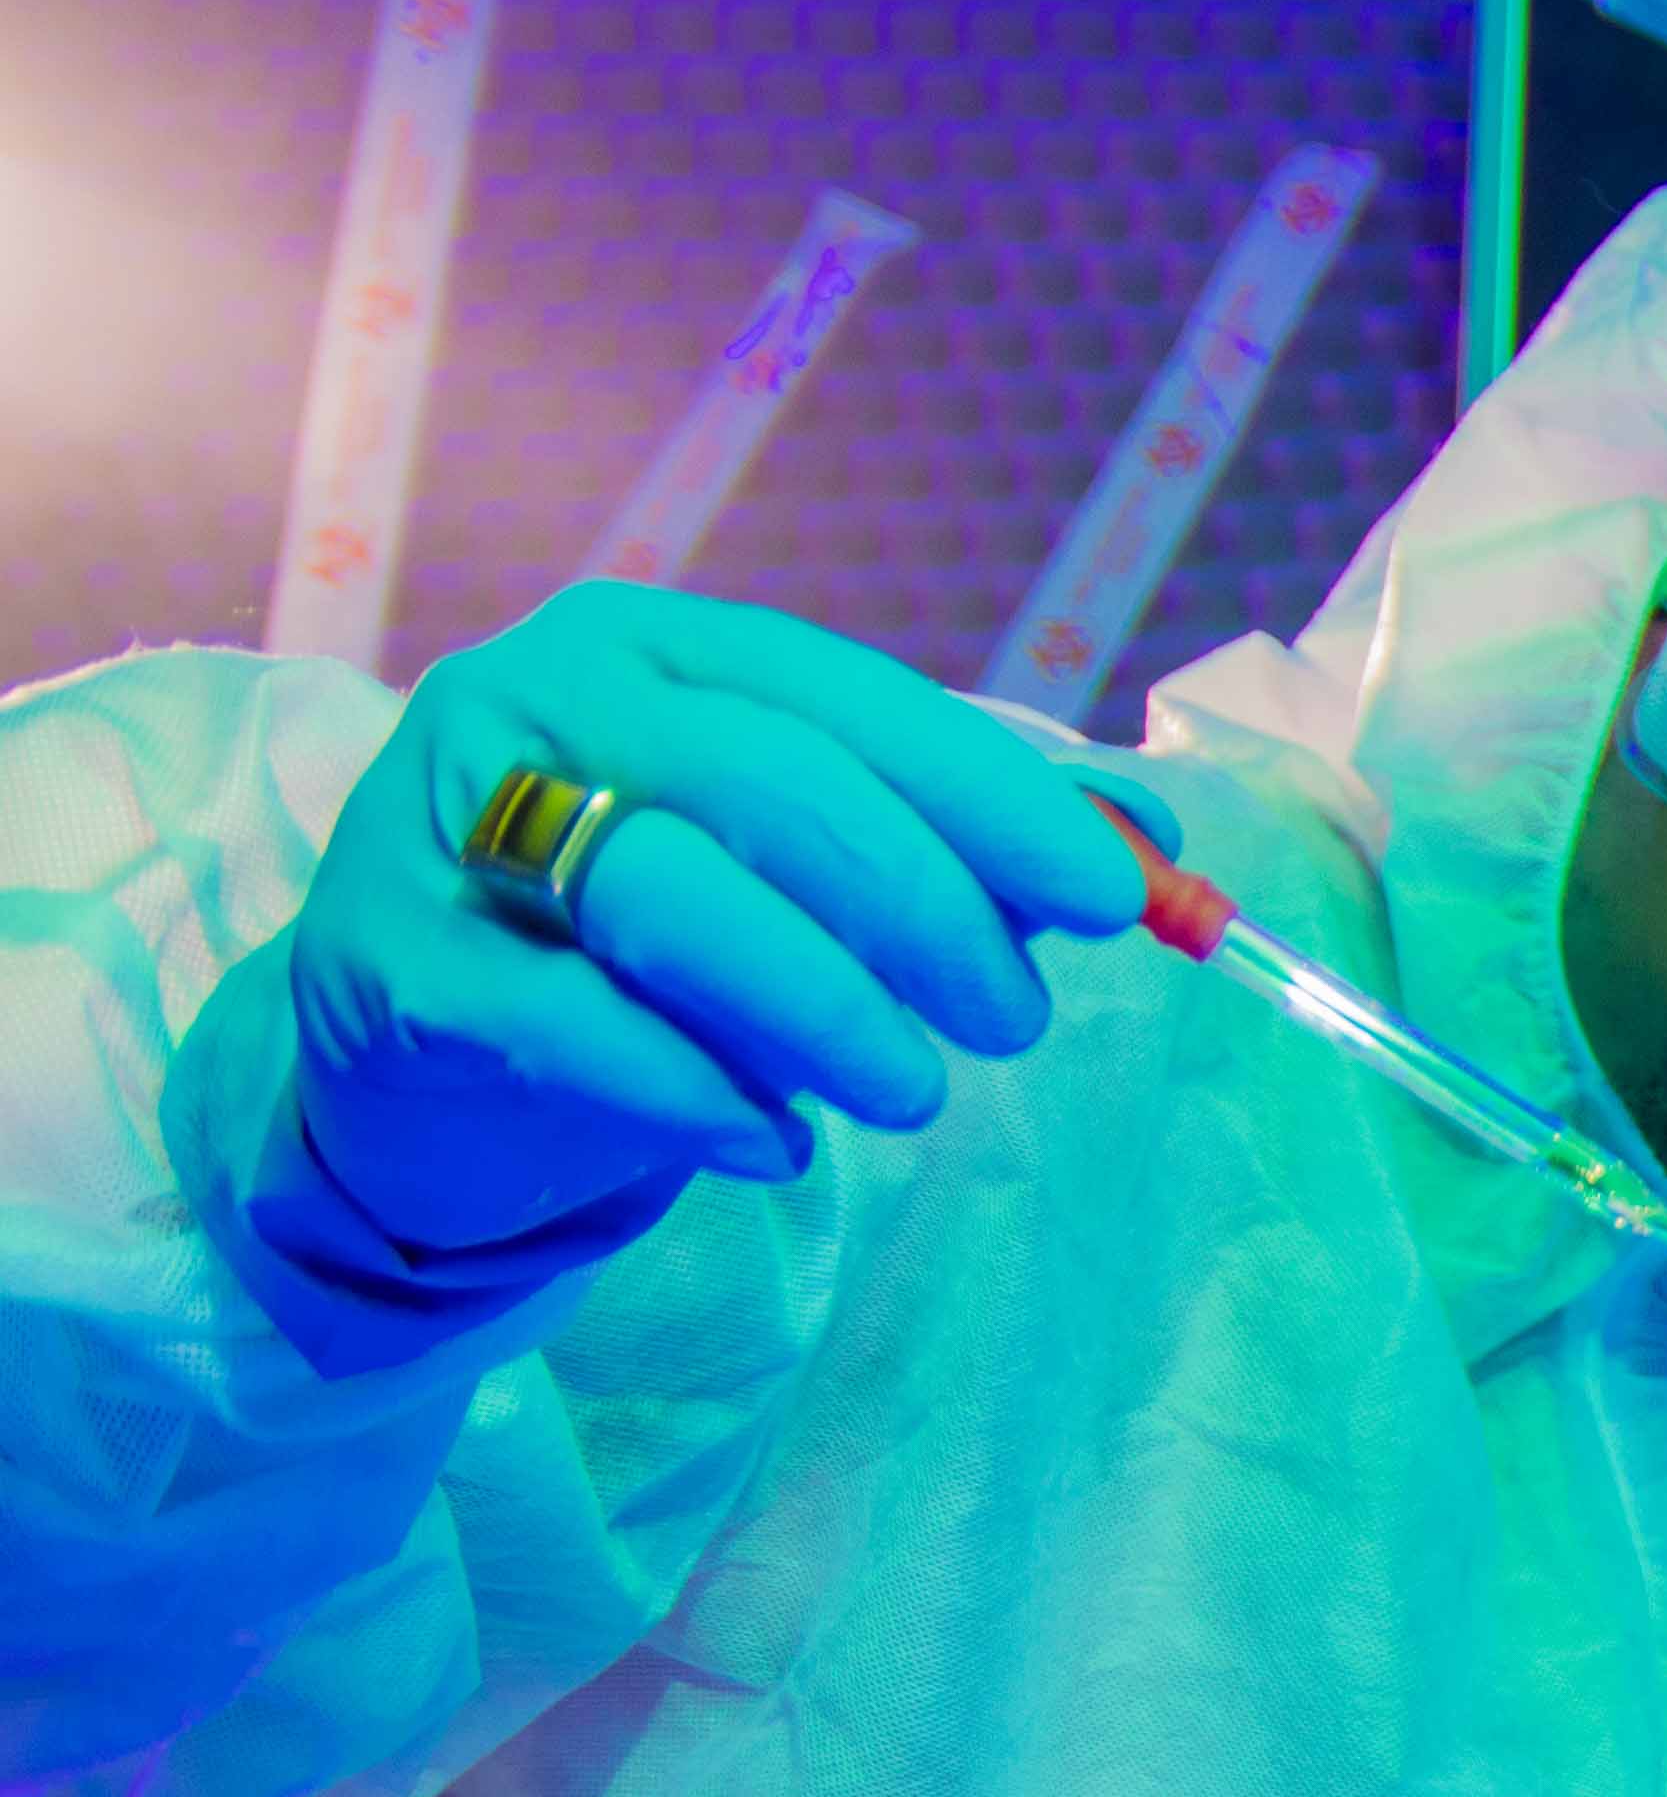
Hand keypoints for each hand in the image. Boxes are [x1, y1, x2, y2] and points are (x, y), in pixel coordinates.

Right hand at [276, 587, 1150, 1256]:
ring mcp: (441, 830)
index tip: (1112, 899)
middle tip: (1012, 1021)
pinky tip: (772, 1142)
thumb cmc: (636, 955)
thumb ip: (951, 842)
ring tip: (909, 1091)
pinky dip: (696, 1090)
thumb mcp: (792, 877)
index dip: (991, 798)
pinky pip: (570, 1026)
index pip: (847, 700)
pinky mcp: (393, 972)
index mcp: (651, 653)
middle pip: (772, 784)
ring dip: (823, 1004)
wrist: (416, 1071)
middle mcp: (534, 705)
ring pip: (669, 892)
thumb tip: (1143, 840)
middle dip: (926, 909)